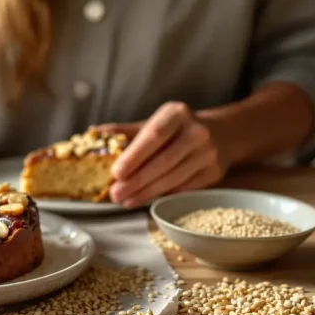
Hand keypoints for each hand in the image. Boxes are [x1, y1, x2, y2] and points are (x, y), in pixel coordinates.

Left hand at [96, 102, 228, 207]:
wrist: (221, 134)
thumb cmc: (175, 129)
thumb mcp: (153, 123)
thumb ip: (125, 131)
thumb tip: (93, 133)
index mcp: (177, 114)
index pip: (155, 135)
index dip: (135, 156)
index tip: (116, 172)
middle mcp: (197, 132)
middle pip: (164, 161)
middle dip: (137, 181)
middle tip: (115, 194)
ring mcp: (208, 153)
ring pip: (174, 178)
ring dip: (147, 193)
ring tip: (125, 201)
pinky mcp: (214, 172)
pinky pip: (184, 188)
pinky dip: (162, 195)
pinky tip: (144, 200)